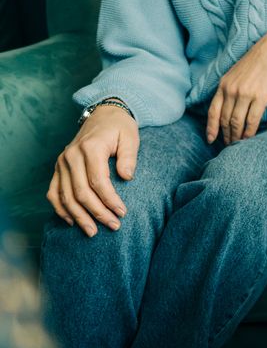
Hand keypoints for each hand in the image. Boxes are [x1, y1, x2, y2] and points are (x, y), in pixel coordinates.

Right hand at [47, 105, 138, 236]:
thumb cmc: (120, 128)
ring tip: (92, 231)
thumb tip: (127, 177)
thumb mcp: (130, 138)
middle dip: (97, 212)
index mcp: (90, 148)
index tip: (122, 213)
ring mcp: (62, 162)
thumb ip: (129, 157)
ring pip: (65, 195)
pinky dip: (60, 208)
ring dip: (78, 216)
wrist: (103, 116)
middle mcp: (71, 156)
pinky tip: (72, 221)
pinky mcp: (59, 168)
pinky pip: (54, 191)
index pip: (97, 181)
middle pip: (80, 191)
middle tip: (113, 226)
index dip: (109, 200)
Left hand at [206, 27, 266, 144]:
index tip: (211, 140)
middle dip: (226, 135)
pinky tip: (249, 137)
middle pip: (225, 119)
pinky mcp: (260, 98)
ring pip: (237, 122)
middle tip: (228, 145)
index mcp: (223, 85)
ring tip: (238, 144)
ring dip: (237, 136)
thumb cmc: (257, 63)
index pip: (213, 111)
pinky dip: (249, 131)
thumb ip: (229, 89)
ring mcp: (245, 94)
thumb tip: (228, 107)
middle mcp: (231, 91)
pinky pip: (252, 120)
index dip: (211, 128)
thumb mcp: (235, 74)